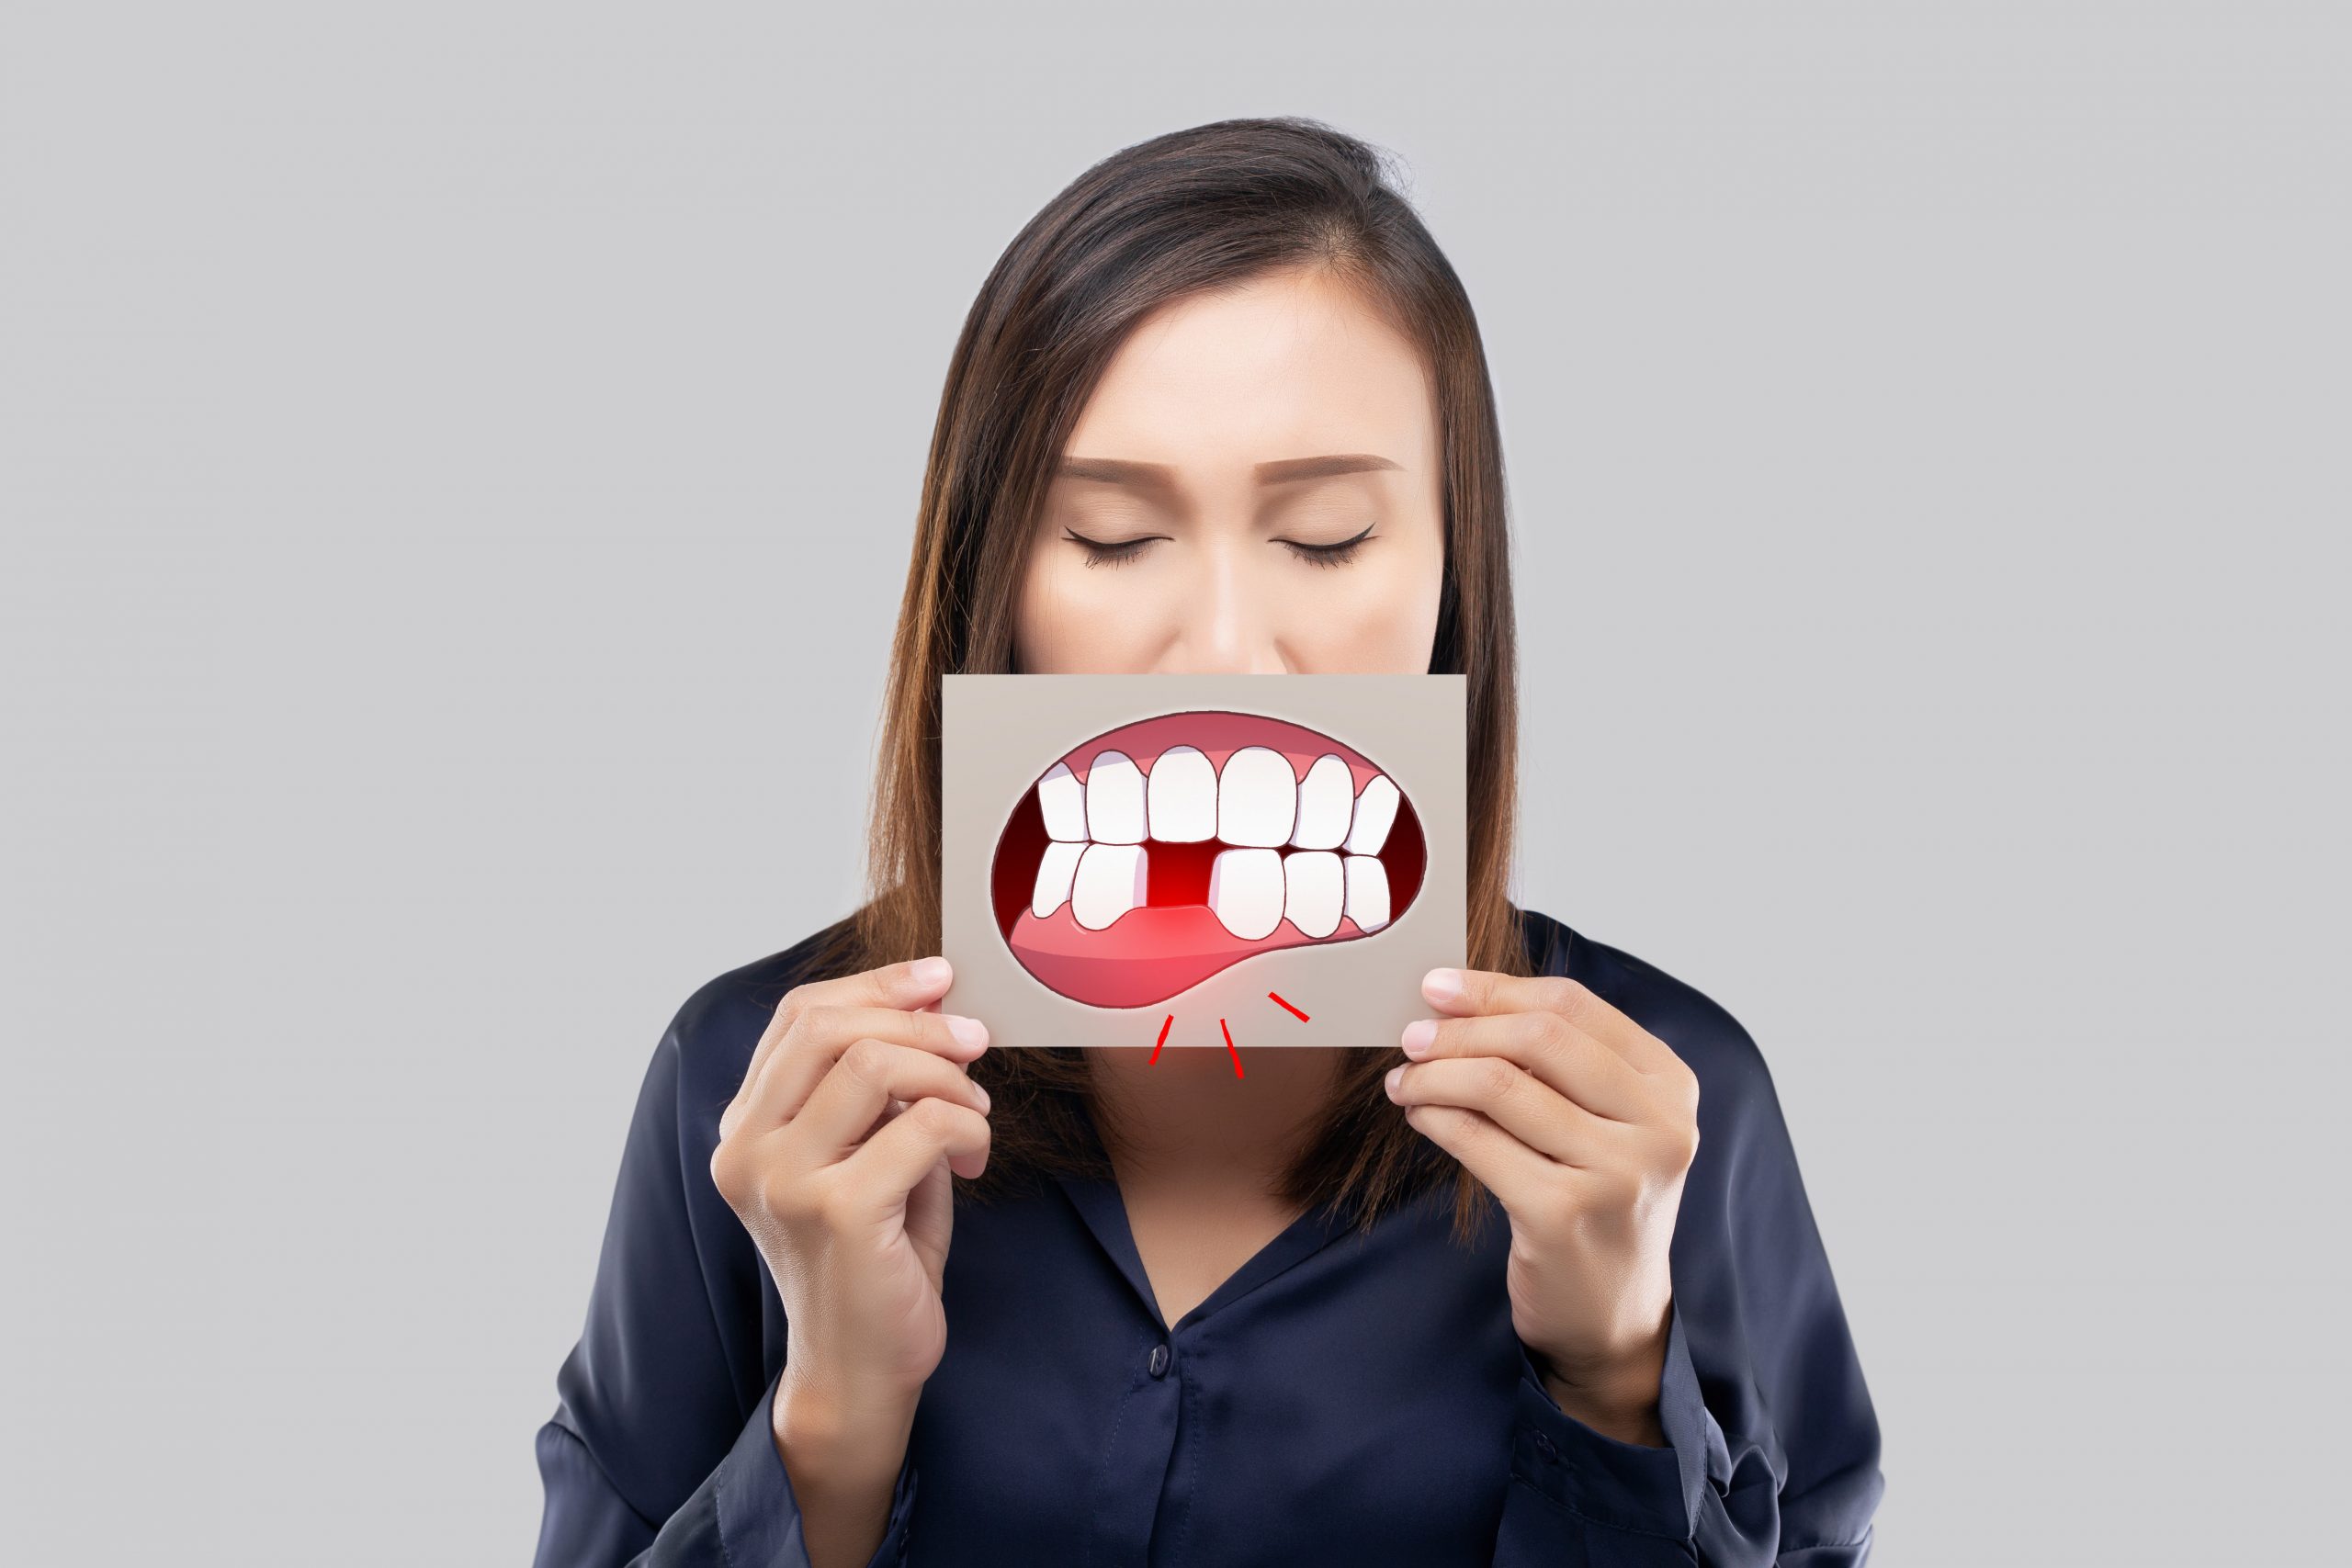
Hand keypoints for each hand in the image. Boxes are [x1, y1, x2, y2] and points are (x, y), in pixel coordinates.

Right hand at [709, 954, 994, 1416]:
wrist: (860, 1368)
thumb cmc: (874, 1256)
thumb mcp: (865, 1153)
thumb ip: (878, 1086)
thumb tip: (934, 1000)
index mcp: (746, 1127)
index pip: (799, 1016)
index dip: (875, 984)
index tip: (940, 978)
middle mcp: (748, 1149)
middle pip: (830, 1026)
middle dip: (919, 1020)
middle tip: (977, 1040)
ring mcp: (784, 1181)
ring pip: (875, 1064)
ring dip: (949, 1078)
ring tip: (975, 1116)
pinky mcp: (836, 1212)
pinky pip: (919, 1124)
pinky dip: (965, 1127)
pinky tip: (973, 1158)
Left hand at [1385, 966, 1699, 1445]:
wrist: (1611, 1315)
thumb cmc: (1596, 1201)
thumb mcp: (1605, 1124)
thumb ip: (1559, 1062)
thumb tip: (1459, 998)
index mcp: (1670, 1085)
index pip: (1573, 1005)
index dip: (1496, 988)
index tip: (1437, 985)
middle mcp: (1658, 1126)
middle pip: (1538, 1037)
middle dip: (1461, 1028)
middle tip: (1410, 1035)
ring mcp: (1616, 1173)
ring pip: (1499, 1085)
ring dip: (1434, 1074)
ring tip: (1404, 1081)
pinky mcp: (1564, 1215)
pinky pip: (1477, 1141)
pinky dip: (1435, 1118)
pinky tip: (1419, 1116)